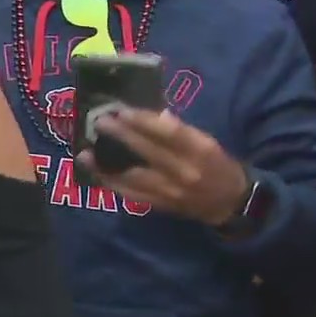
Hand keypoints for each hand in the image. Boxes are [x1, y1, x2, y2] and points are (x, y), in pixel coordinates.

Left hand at [76, 108, 248, 225]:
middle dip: (121, 136)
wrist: (230, 203)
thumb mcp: (205, 142)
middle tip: (99, 123)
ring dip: (106, 165)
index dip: (143, 121)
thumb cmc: (216, 164)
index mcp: (199, 150)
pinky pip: (131, 195)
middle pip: (148, 151)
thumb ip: (179, 131)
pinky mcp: (161, 205)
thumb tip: (152, 114)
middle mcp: (185, 171)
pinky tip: (96, 173)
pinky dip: (112, 184)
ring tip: (85, 153)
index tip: (122, 111)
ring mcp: (171, 191)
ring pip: (133, 177)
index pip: (168, 132)